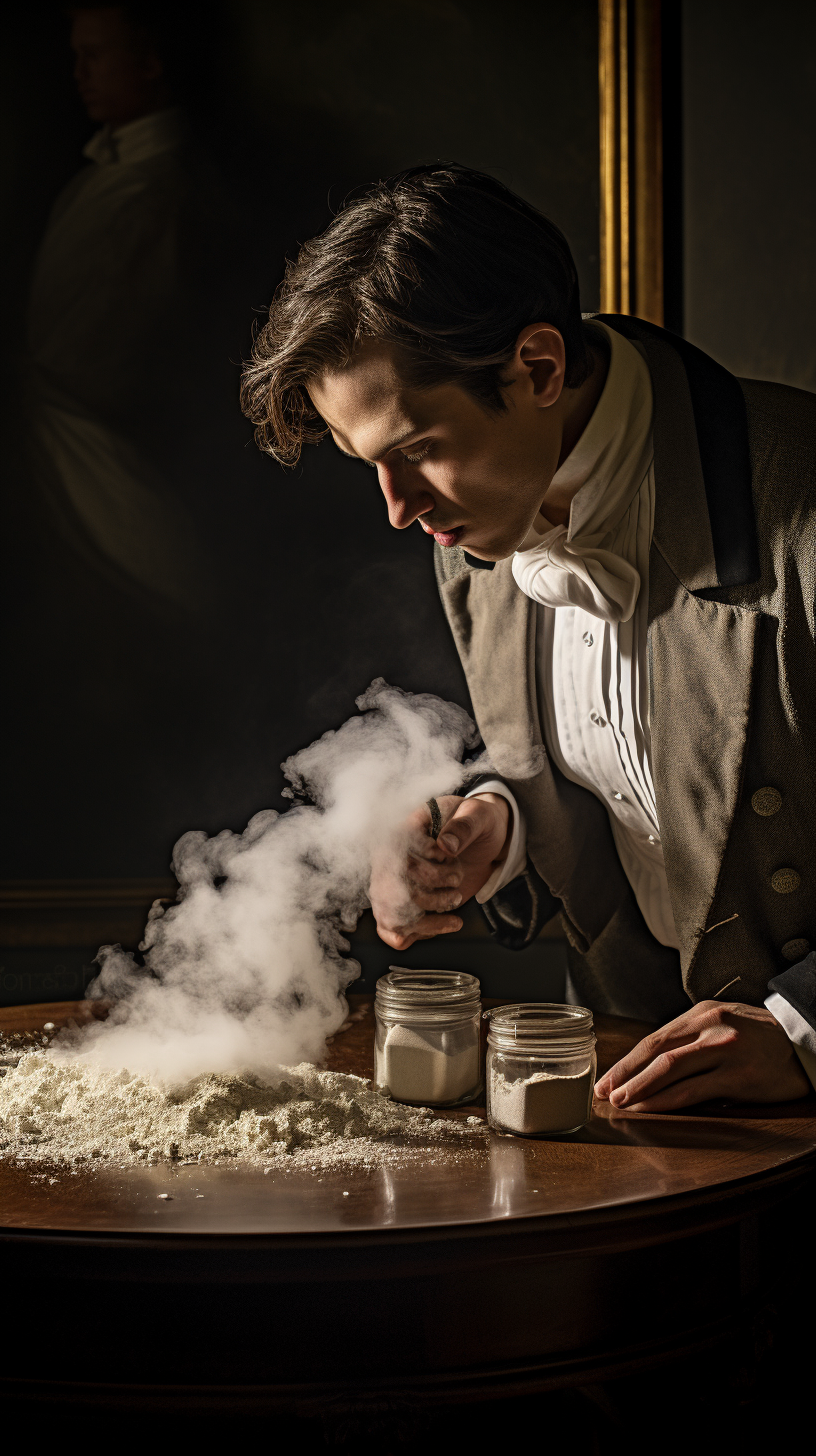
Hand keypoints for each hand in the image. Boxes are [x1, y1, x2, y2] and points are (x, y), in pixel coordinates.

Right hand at [369, 792, 510, 950]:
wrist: (486, 839)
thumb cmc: (479, 822)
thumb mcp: (478, 816)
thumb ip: (463, 826)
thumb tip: (445, 845)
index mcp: (404, 830)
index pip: (395, 856)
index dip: (425, 867)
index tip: (446, 857)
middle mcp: (393, 859)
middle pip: (392, 891)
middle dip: (432, 895)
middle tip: (456, 879)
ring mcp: (398, 883)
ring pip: (392, 916)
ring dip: (428, 920)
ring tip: (454, 900)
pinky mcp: (409, 901)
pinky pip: (395, 930)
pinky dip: (419, 933)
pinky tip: (446, 922)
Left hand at [593, 999, 810, 1111]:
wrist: (808, 1044)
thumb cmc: (762, 1039)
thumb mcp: (725, 1024)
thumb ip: (693, 1038)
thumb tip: (652, 1065)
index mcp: (702, 1013)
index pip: (655, 1038)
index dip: (627, 1060)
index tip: (607, 1078)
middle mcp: (710, 1027)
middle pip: (655, 1050)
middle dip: (625, 1074)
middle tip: (604, 1092)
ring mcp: (724, 1050)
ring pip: (669, 1069)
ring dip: (640, 1089)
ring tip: (621, 1103)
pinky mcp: (739, 1076)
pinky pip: (694, 1090)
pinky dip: (667, 1101)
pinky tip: (651, 1109)